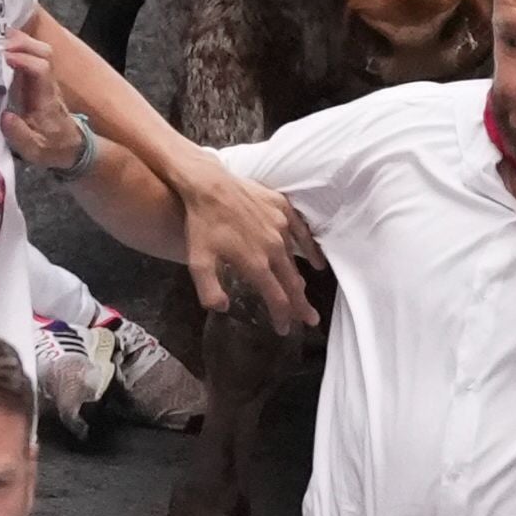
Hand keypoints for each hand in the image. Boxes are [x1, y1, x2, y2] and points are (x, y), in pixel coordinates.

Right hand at [2, 31, 86, 168]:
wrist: (71, 147)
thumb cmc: (52, 148)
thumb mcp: (34, 150)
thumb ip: (19, 134)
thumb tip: (5, 115)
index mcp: (46, 99)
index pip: (41, 70)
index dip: (24, 60)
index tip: (4, 58)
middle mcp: (48, 84)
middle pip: (44, 53)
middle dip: (22, 43)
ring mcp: (45, 81)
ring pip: (40, 51)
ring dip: (20, 42)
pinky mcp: (39, 81)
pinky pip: (32, 57)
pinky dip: (18, 48)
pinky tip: (1, 48)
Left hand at [169, 149, 322, 333]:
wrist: (209, 186)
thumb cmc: (201, 225)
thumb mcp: (197, 261)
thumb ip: (210, 288)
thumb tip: (223, 309)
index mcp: (256, 264)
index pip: (276, 297)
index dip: (282, 316)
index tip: (284, 329)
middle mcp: (274, 249)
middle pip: (293, 283)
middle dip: (301, 305)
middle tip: (310, 320)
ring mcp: (282, 228)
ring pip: (296, 260)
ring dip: (301, 280)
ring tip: (306, 295)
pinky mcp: (284, 211)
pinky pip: (302, 234)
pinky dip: (311, 250)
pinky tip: (317, 261)